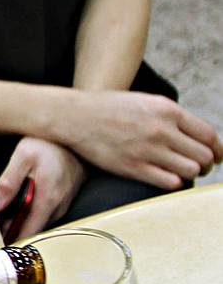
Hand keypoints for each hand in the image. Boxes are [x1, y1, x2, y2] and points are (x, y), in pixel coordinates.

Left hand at [0, 137, 85, 239]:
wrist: (77, 135)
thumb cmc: (50, 143)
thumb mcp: (23, 157)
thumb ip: (9, 182)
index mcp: (47, 198)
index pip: (30, 231)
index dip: (13, 239)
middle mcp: (59, 204)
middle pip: (35, 229)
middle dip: (16, 232)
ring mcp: (65, 202)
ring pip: (42, 222)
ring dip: (24, 223)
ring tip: (4, 220)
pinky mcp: (66, 197)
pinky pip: (48, 213)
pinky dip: (34, 215)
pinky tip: (21, 208)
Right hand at [55, 90, 221, 188]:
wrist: (74, 116)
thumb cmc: (109, 108)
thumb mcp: (145, 101)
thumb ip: (171, 116)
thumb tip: (197, 136)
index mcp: (167, 110)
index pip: (208, 135)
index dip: (217, 149)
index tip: (216, 156)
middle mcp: (161, 129)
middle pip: (203, 155)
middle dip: (206, 164)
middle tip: (198, 166)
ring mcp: (147, 149)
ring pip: (190, 170)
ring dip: (190, 174)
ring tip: (182, 172)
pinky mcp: (133, 166)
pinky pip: (170, 182)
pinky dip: (174, 182)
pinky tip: (166, 177)